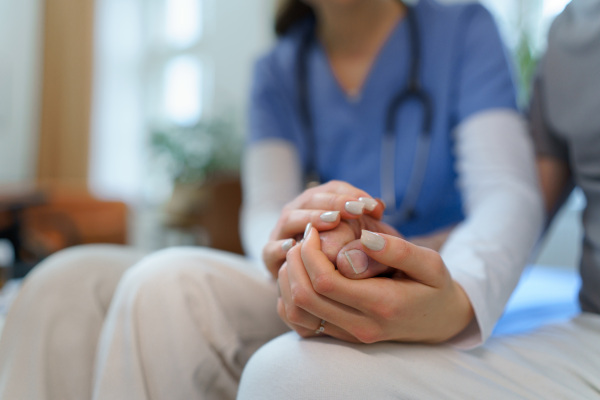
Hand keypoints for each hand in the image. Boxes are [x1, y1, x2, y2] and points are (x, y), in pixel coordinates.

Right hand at [263, 180, 384, 278]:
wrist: (300, 279)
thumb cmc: (335, 255)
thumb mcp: (354, 235)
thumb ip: (366, 220)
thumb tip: (378, 207)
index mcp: (316, 203)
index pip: (333, 188)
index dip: (352, 193)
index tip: (373, 206)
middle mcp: (296, 213)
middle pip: (311, 199)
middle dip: (335, 202)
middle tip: (356, 209)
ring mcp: (280, 233)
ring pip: (290, 219)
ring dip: (312, 218)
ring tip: (334, 221)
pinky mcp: (269, 257)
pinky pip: (270, 250)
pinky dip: (281, 247)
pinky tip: (297, 246)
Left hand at [277, 226, 473, 342]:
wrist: (441, 321)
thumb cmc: (435, 286)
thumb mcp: (429, 263)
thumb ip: (397, 251)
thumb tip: (364, 237)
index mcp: (382, 304)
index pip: (325, 282)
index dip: (310, 252)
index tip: (314, 229)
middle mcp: (361, 326)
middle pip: (304, 298)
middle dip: (294, 262)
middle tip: (302, 238)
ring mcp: (349, 336)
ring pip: (297, 313)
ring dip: (289, 280)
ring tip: (299, 254)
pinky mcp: (341, 337)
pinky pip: (302, 323)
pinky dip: (291, 298)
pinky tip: (303, 275)